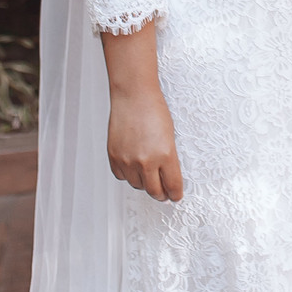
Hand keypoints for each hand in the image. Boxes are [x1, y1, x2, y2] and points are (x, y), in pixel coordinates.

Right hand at [107, 85, 184, 201]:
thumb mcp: (170, 136)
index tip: (176, 196)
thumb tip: (167, 177)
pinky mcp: (114, 158)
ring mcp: (128, 160)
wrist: (133, 96)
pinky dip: (129, 175)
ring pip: (137, 185)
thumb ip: (169, 159)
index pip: (172, 186)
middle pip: (154, 191)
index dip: (176, 194)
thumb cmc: (154, 110)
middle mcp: (146, 161)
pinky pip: (122, 176)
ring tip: (149, 175)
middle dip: (161, 195)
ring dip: (144, 183)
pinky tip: (134, 167)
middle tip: (164, 194)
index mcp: (165, 154)